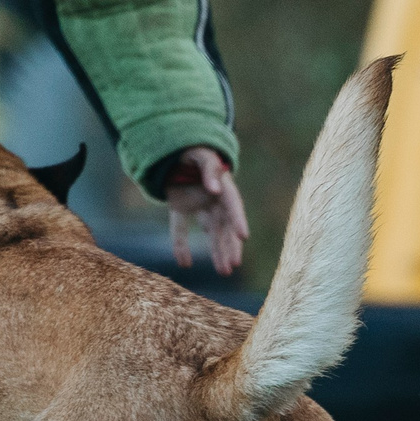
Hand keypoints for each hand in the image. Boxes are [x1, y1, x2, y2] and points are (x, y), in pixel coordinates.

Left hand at [166, 146, 248, 275]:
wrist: (175, 148)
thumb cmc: (191, 149)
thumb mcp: (200, 154)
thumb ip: (209, 169)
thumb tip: (216, 189)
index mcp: (223, 185)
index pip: (233, 205)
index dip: (238, 220)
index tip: (244, 237)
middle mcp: (214, 199)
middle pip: (225, 225)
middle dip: (230, 245)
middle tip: (234, 265)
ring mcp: (198, 204)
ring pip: (210, 232)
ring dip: (217, 251)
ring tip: (224, 272)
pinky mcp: (180, 206)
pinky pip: (181, 227)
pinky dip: (180, 244)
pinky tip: (184, 263)